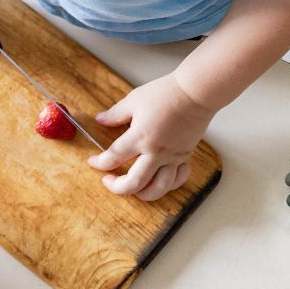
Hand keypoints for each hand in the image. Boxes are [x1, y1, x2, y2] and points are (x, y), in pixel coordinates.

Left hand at [89, 73, 214, 200]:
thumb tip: (101, 120)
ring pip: (159, 188)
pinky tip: (160, 182)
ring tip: (135, 190)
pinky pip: (178, 178)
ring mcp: (173, 157)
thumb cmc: (167, 94)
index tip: (94, 162)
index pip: (114, 156)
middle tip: (109, 182)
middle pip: (135, 182)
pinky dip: (169, 185)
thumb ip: (116, 114)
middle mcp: (156, 152)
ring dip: (144, 194)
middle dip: (117, 187)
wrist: (195, 94)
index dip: (100, 162)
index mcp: (140, 137)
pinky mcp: (185, 156)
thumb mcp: (134, 100)